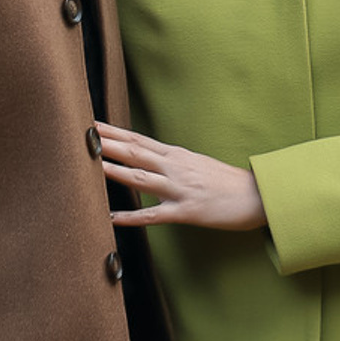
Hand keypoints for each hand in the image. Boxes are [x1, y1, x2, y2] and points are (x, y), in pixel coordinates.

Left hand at [98, 123, 267, 231]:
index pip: (139, 139)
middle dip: (106, 143)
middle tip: (80, 134)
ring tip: (90, 164)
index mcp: (178, 156)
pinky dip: (131, 217)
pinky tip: (111, 218)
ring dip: (114, 170)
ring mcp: (180, 189)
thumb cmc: (229, 183)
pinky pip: (153, 215)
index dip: (113, 131)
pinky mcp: (186, 211)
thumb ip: (173, 162)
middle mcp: (176, 167)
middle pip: (134, 152)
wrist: (259, 196)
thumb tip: (150, 160)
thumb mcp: (198, 164)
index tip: (91, 122)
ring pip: (140, 177)